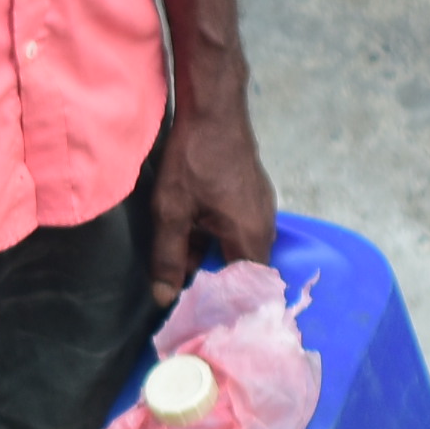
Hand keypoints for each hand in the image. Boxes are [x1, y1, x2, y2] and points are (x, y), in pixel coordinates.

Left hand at [145, 95, 277, 307]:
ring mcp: (261, 209)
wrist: (214, 109)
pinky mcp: (251, 197)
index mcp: (251, 235)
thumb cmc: (194, 158)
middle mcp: (265, 225)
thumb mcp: (172, 211)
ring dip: (210, 261)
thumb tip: (165, 298)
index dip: (223, 307)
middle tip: (183, 302)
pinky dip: (215, 241)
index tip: (199, 320)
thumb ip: (168, 257)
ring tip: (179, 275)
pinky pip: (236, 230)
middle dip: (214, 287)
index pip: (246, 289)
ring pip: (236, 249)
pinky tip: (188, 242)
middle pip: (241, 271)